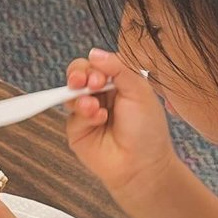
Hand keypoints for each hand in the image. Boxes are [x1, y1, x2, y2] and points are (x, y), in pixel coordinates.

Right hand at [65, 48, 176, 200]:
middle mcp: (101, 96)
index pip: (98, 63)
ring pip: (70, 93)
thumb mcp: (139, 90)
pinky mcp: (78, 130)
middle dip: (79, 74)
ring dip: (80, 95)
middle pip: (79, 74)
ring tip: (94, 106)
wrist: (142, 165)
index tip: (101, 74)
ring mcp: (88, 112)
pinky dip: (84, 115)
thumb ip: (119, 68)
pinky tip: (98, 120)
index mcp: (118, 83)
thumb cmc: (147, 131)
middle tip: (89, 83)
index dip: (95, 65)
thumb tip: (94, 53)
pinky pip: (71, 116)